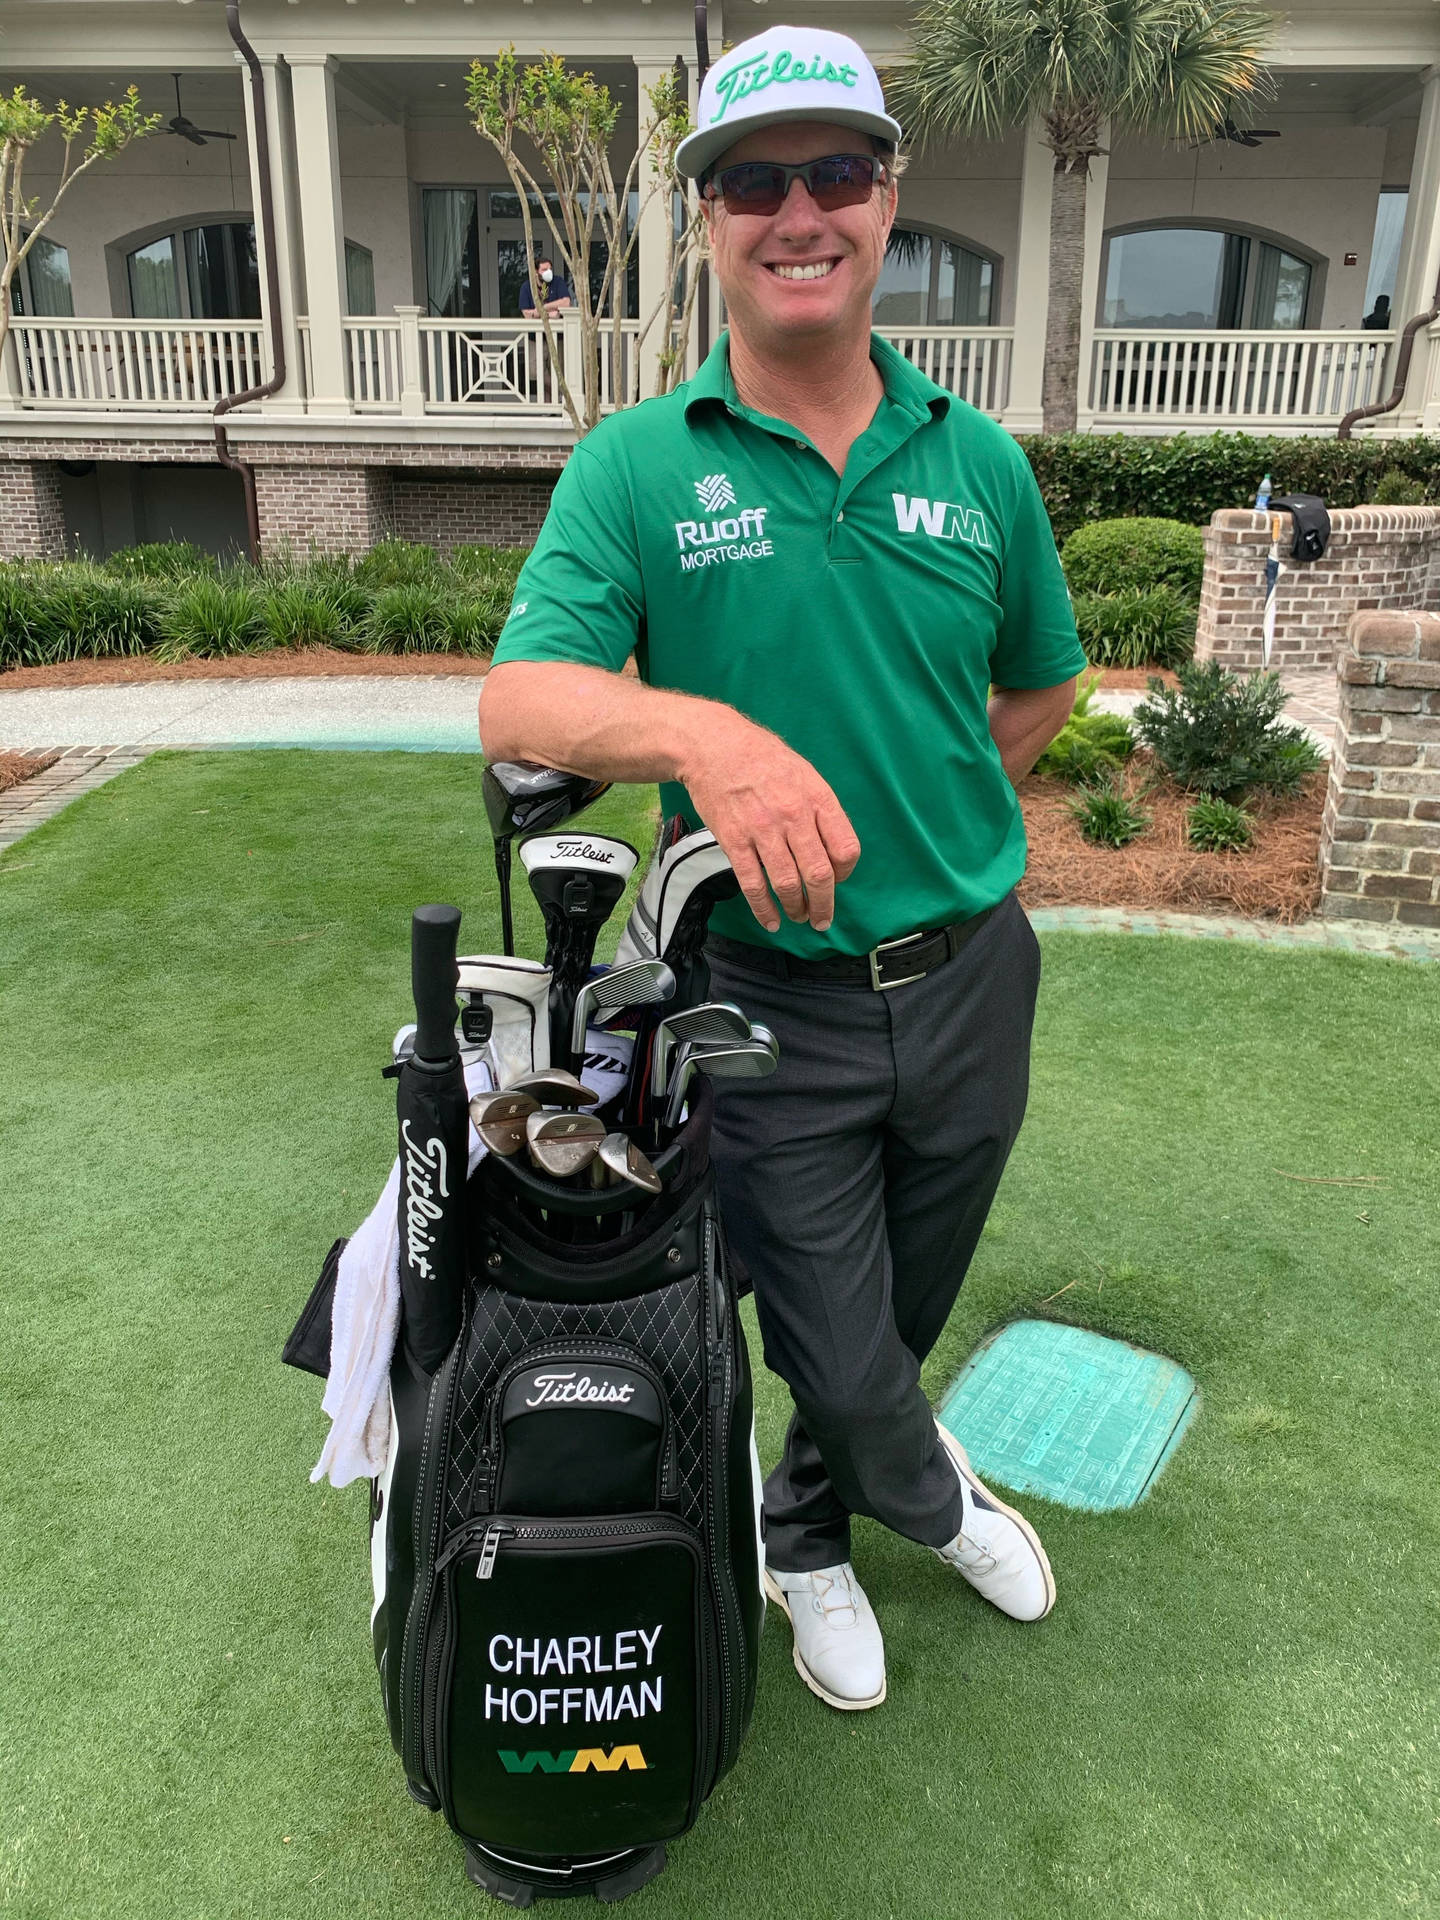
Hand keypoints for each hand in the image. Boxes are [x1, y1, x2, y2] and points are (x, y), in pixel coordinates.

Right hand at [678, 714, 859, 933]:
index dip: (845, 873)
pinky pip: (753, 884)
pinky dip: (763, 909)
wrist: (714, 746)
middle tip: (822, 918)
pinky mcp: (734, 841)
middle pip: (819, 874)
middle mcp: (794, 816)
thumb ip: (821, 809)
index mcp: (817, 799)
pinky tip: (771, 921)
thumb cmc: (762, 758)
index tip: (837, 880)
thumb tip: (832, 849)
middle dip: (824, 904)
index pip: (846, 849)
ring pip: (787, 884)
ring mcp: (763, 830)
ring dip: (796, 909)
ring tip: (799, 917)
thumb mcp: (804, 773)